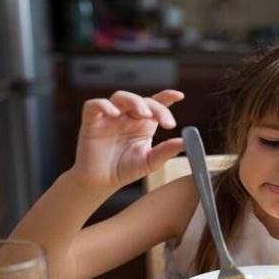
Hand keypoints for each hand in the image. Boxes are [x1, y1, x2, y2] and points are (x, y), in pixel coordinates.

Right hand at [71, 90, 185, 188]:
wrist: (101, 182)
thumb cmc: (125, 170)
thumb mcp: (150, 162)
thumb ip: (167, 151)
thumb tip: (186, 143)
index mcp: (143, 124)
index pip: (156, 104)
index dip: (167, 96)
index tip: (179, 96)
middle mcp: (127, 117)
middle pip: (141, 100)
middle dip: (155, 107)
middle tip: (165, 122)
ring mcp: (109, 117)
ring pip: (120, 97)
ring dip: (134, 101)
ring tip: (144, 114)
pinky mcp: (91, 122)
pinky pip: (94, 105)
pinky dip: (104, 105)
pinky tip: (114, 113)